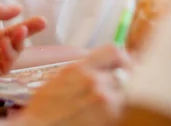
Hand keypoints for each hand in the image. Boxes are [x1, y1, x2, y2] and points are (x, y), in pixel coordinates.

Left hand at [0, 0, 45, 81]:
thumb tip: (16, 9)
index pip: (6, 28)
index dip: (22, 23)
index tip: (36, 18)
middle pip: (12, 41)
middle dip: (28, 32)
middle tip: (42, 22)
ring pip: (10, 55)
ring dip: (18, 43)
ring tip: (18, 32)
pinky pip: (0, 67)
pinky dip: (8, 56)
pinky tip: (5, 44)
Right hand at [12, 45, 131, 125]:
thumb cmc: (45, 107)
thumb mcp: (63, 77)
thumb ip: (86, 67)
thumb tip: (107, 62)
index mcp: (80, 68)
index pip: (114, 51)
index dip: (122, 56)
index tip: (122, 61)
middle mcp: (94, 82)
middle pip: (124, 71)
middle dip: (124, 76)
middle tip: (118, 82)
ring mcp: (103, 102)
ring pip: (125, 90)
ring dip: (120, 93)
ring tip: (107, 99)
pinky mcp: (108, 118)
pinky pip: (121, 108)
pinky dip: (117, 107)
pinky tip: (103, 111)